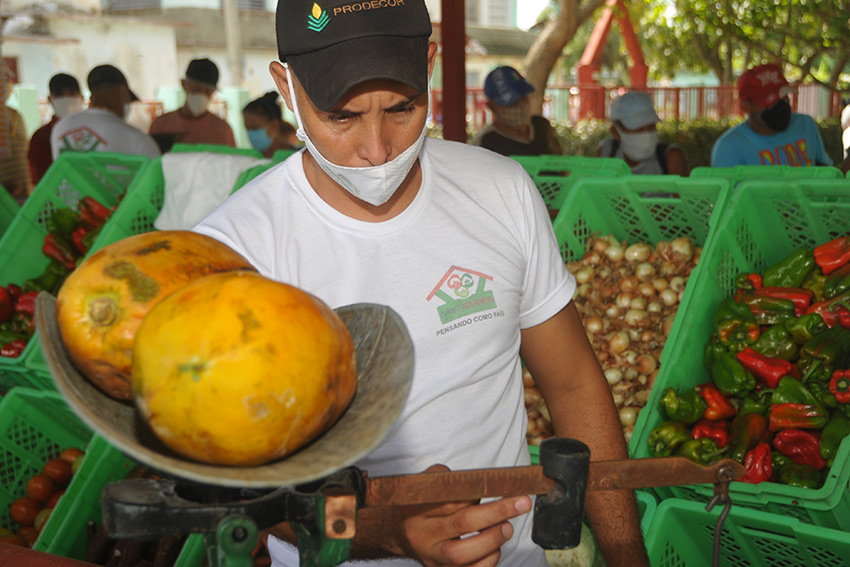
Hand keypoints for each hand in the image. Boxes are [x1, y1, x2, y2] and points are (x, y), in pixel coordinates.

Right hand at [396, 464, 532, 566]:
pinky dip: (488, 560)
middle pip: (461, 524)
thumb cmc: (419, 506)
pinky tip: (496, 547)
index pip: (450, 498)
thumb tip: (481, 481)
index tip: (503, 484)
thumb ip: (447, 480)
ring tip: (507, 527)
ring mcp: (433, 558)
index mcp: (417, 509)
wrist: (399, 533)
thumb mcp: (425, 485)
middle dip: (495, 512)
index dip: (479, 492)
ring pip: (461, 555)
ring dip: (491, 539)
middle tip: (520, 503)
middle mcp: (423, 536)